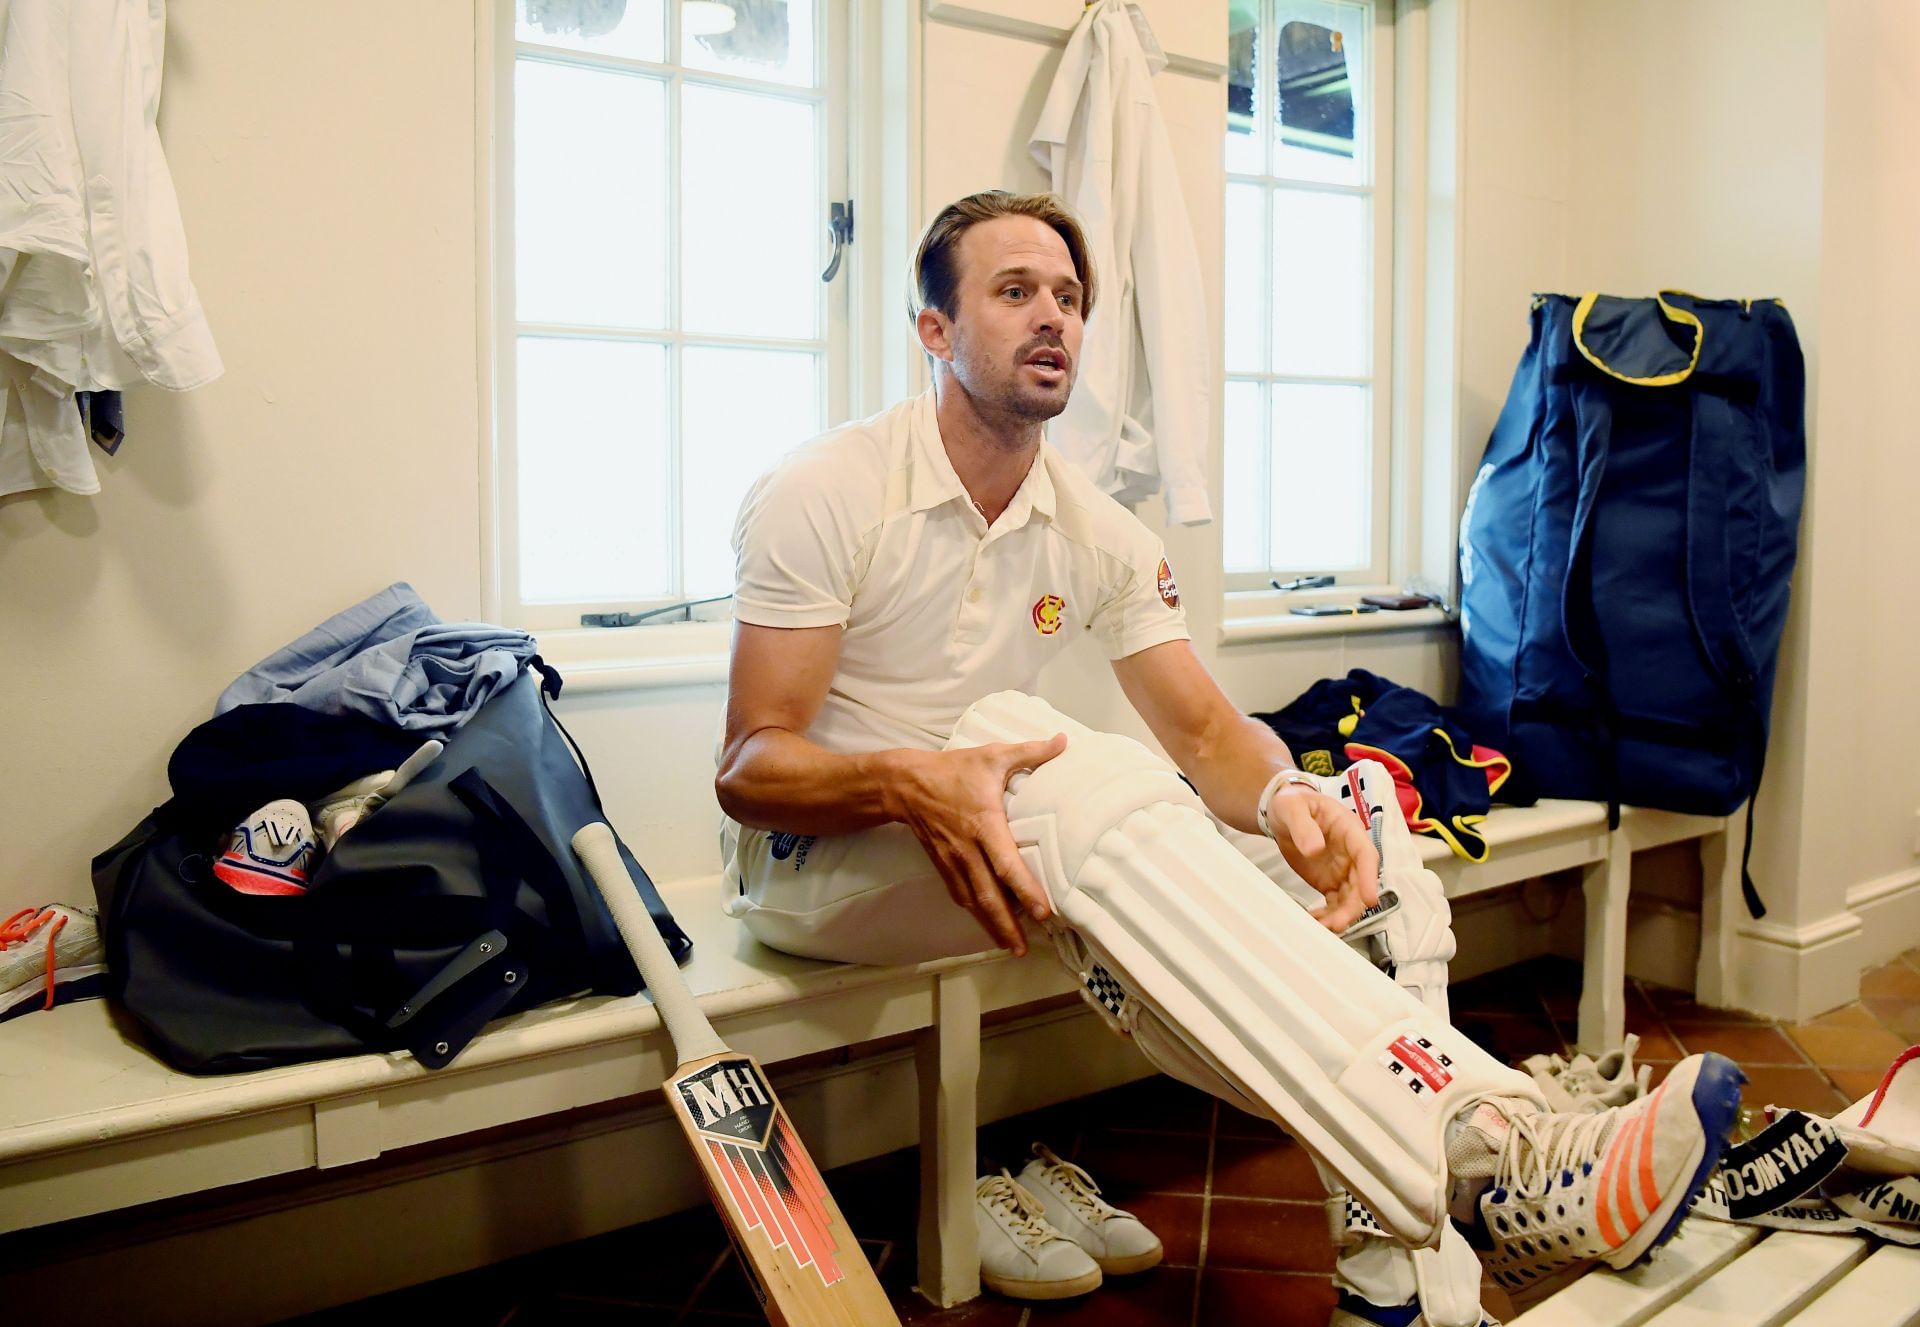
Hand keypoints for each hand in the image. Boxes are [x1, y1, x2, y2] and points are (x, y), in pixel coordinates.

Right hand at [888, 735, 1068, 956]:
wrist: (905, 784)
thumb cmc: (953, 770)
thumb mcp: (992, 756)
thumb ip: (1030, 752)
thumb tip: (1063, 740)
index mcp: (983, 824)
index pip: (1006, 864)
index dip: (1024, 889)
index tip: (1043, 911)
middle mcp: (968, 849)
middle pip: (987, 895)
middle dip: (1006, 924)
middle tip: (1024, 948)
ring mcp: (953, 861)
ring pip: (973, 901)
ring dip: (991, 926)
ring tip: (1011, 947)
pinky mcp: (943, 866)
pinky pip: (961, 895)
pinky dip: (977, 914)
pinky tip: (991, 926)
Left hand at [1266, 785, 1379, 933]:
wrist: (1282, 813)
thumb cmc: (1292, 802)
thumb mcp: (1292, 806)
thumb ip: (1303, 826)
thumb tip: (1315, 850)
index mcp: (1348, 830)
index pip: (1366, 855)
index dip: (1370, 878)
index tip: (1369, 899)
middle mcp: (1350, 853)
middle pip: (1360, 883)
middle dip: (1352, 907)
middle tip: (1337, 924)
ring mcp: (1341, 870)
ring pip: (1349, 898)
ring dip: (1340, 915)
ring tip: (1322, 928)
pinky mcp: (1329, 882)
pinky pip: (1333, 903)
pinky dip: (1327, 915)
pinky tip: (1314, 922)